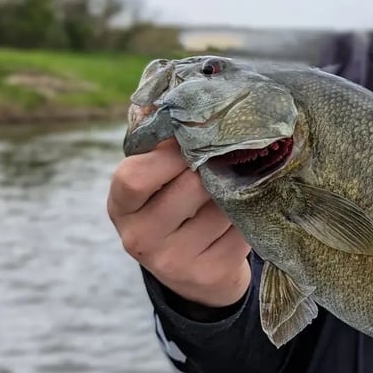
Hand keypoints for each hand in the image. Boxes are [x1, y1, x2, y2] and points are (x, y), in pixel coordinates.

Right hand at [107, 138, 251, 307]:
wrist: (194, 273)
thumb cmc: (175, 208)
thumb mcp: (156, 180)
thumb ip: (162, 145)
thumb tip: (179, 97)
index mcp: (121, 207)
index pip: (135, 176)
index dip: (171, 154)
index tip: (195, 142)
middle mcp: (141, 237)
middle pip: (191, 186)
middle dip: (216, 168)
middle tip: (229, 159)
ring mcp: (173, 261)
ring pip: (223, 206)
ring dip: (238, 192)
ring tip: (235, 188)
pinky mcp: (207, 275)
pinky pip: (241, 230)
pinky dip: (250, 216)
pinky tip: (244, 216)